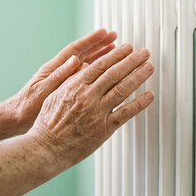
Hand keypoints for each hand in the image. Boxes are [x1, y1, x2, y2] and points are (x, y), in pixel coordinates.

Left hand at [0, 29, 116, 132]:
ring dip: (98, 55)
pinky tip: (104, 71)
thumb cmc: (29, 105)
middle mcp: (60, 70)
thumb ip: (60, 75)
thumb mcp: (45, 90)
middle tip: (114, 37)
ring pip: (84, 63)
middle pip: (82, 53)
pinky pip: (83, 75)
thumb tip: (75, 59)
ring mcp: (63, 78)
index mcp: (54, 68)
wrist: (18, 117)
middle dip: (98, 44)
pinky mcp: (65, 88)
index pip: (75, 49)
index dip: (91, 40)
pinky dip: (94, 70)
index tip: (105, 32)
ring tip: (113, 50)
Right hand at [27, 44, 153, 166]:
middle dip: (132, 61)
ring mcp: (96, 112)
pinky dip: (139, 103)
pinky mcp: (103, 129)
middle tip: (144, 53)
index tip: (127, 48)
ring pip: (122, 89)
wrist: (46, 148)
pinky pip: (125, 113)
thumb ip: (70, 79)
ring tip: (149, 67)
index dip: (117, 55)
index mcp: (75, 86)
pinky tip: (149, 96)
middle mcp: (87, 96)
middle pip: (114, 73)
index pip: (100, 65)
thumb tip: (82, 64)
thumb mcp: (54, 95)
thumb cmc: (47, 123)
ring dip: (138, 76)